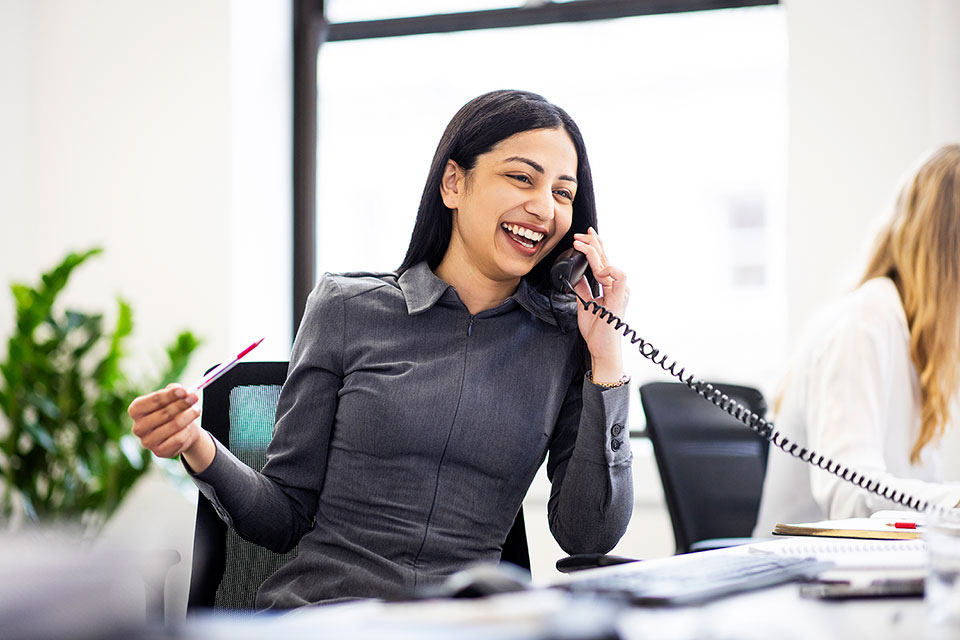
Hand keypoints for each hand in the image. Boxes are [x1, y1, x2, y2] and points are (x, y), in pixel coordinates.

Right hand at [128, 384, 214, 470]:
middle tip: (195, 397)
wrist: (181, 431)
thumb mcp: (173, 397)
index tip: (184, 391)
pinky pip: (178, 439)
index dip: (170, 395)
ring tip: (197, 410)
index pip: (153, 400)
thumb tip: (181, 391)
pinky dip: (187, 431)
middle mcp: (138, 427)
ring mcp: (147, 442)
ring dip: (189, 416)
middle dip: (182, 404)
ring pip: (174, 425)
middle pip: (164, 413)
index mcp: (136, 410)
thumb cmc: (173, 410)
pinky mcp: (158, 452)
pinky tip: (189, 427)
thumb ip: (174, 391)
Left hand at [571, 227, 627, 383]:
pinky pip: (619, 276)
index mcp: (610, 287)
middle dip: (592, 243)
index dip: (595, 246)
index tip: (584, 236)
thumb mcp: (585, 305)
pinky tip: (597, 270)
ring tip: (580, 245)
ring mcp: (620, 291)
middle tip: (580, 234)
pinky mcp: (619, 298)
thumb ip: (583, 289)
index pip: (603, 261)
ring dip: (594, 252)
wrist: (602, 348)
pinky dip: (608, 270)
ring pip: (609, 263)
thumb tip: (575, 277)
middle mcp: (617, 287)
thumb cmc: (597, 330)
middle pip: (606, 258)